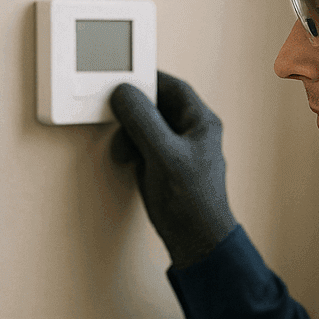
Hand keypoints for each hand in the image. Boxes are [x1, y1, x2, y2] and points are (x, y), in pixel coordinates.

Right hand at [111, 73, 235, 268]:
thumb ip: (143, 121)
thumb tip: (124, 94)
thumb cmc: (193, 201)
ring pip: (147, 127)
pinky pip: (142, 147)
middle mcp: (191, 133)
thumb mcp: (164, 154)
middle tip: (116, 113)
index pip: (174, 88)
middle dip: (134, 111)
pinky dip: (130, 149)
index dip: (149, 80)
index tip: (125, 78)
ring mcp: (177, 151)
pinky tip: (127, 160)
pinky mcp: (164, 168)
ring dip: (129, 133)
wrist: (195, 240)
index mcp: (201, 123)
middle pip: (157, 106)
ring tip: (123, 148)